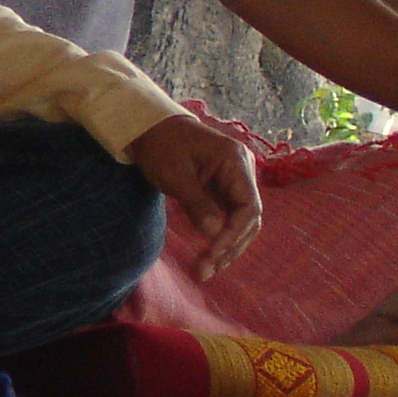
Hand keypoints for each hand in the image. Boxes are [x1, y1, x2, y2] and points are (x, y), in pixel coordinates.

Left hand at [127, 111, 261, 278]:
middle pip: (248, 218)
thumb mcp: (174, 174)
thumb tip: (215, 233)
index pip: (249, 206)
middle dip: (230, 246)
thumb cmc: (160, 145)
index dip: (234, 234)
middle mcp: (242, 171)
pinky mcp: (222, 188)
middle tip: (207, 269)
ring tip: (206, 269)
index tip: (214, 252)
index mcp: (236, 162)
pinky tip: (208, 255)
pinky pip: (227, 216)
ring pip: (239, 221)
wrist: (148, 126)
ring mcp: (234, 180)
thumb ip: (196, 203)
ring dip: (226, 246)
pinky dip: (218, 236)